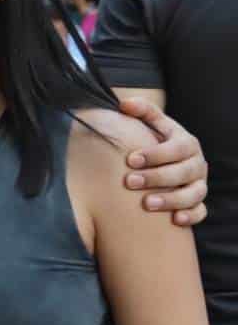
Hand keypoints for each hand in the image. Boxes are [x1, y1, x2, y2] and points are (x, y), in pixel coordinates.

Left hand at [118, 97, 207, 225]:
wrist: (166, 164)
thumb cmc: (155, 143)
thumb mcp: (152, 125)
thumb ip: (142, 112)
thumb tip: (124, 104)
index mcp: (186, 143)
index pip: (176, 148)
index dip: (155, 154)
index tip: (130, 159)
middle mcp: (196, 164)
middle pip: (183, 172)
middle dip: (156, 177)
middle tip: (129, 182)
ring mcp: (199, 184)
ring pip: (193, 194)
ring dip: (171, 200)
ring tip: (146, 204)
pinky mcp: (198, 202)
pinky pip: (200, 211)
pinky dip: (191, 216)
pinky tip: (174, 220)